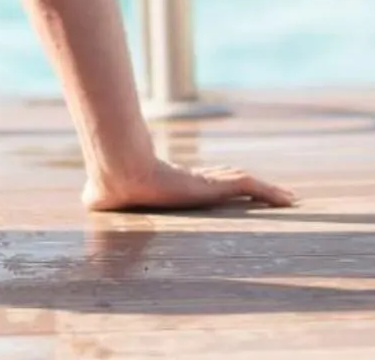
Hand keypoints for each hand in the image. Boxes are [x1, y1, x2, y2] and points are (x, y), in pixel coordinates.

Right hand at [84, 155, 294, 211]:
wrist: (118, 173)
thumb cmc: (109, 186)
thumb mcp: (100, 196)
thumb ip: (98, 196)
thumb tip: (84, 197)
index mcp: (174, 184)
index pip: (203, 183)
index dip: (220, 187)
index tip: (232, 194)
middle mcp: (194, 180)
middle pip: (230, 181)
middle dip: (250, 189)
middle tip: (272, 196)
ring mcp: (206, 181)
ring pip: (245, 185)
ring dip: (268, 194)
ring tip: (290, 200)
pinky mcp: (215, 183)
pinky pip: (249, 187)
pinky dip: (270, 194)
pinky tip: (290, 201)